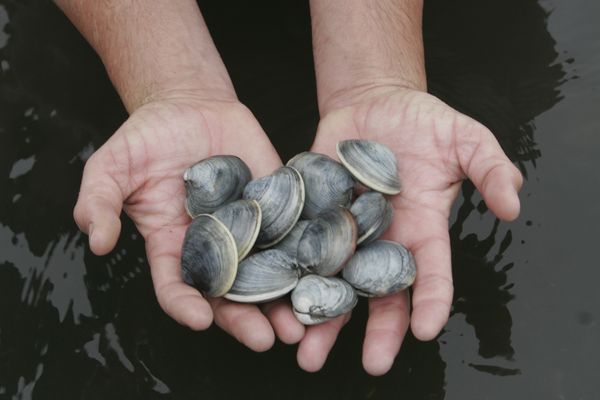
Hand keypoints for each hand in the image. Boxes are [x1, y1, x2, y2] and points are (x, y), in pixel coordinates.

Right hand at [73, 94, 305, 349]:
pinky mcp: (277, 207)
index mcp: (173, 246)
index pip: (177, 286)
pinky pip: (293, 233)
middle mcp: (214, 246)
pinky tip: (324, 272)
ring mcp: (248, 229)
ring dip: (284, 301)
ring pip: (267, 274)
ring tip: (301, 323)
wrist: (191, 106)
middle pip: (230, 294)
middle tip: (267, 339)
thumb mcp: (111, 166)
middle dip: (247, 319)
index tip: (199, 320)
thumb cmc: (147, 138)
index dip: (186, 305)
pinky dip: (307, 254)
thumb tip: (97, 242)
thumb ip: (98, 202)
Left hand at [298, 85, 522, 374]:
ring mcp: (345, 230)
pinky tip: (274, 299)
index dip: (431, 301)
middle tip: (372, 366)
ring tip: (305, 351)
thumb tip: (513, 205)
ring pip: (334, 282)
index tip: (426, 330)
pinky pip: (299, 245)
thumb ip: (491, 169)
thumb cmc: (424, 123)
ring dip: (322, 317)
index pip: (430, 273)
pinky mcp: (312, 212)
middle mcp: (382, 239)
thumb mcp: (467, 139)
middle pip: (380, 293)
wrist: (374, 103)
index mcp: (422, 229)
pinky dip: (287, 271)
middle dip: (377, 330)